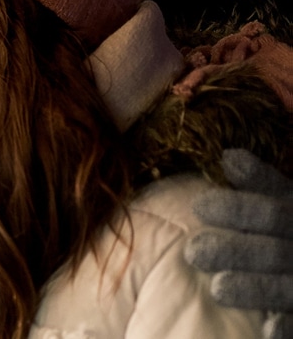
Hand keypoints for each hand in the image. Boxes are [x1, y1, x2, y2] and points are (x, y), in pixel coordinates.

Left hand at [186, 149, 292, 338]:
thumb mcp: (289, 200)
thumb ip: (262, 182)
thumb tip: (229, 157)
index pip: (274, 210)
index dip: (240, 209)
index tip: (199, 206)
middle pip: (276, 250)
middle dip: (236, 251)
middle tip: (194, 251)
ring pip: (287, 287)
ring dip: (254, 288)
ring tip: (218, 288)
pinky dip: (286, 325)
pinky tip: (266, 329)